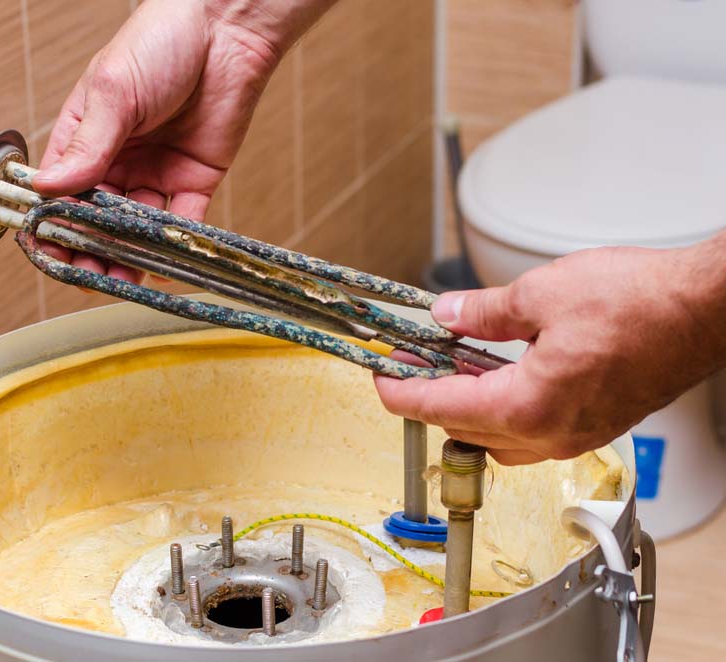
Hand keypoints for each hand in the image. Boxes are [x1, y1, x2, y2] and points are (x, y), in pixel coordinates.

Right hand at [32, 0, 332, 282]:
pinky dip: (170, 247)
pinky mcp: (194, 181)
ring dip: (125, 256)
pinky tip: (158, 266)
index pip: (58, 189)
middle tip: (85, 273)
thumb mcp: (113, 92)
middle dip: (87, 248)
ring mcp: (155, 173)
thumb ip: (87, 145)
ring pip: (133, 229)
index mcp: (85, 135)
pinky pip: (180, 223)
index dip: (49, 221)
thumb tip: (48, 189)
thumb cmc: (161, 41)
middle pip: (94, 218)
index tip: (45, 248)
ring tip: (117, 279)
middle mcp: (117, 160)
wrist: (227, 30)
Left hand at [374, 239, 725, 464]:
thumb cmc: (642, 303)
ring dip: (467, 409)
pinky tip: (499, 374)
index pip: (440, 409)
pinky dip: (504, 410)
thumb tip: (447, 317)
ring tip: (451, 368)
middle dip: (430, 399)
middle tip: (410, 366)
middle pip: (465, 430)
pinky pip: (532, 433)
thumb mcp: (541, 294)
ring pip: (498, 438)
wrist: (706, 309)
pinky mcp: (593, 426)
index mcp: (528, 406)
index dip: (401, 394)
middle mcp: (550, 434)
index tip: (381, 379)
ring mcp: (574, 435)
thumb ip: (483, 313)